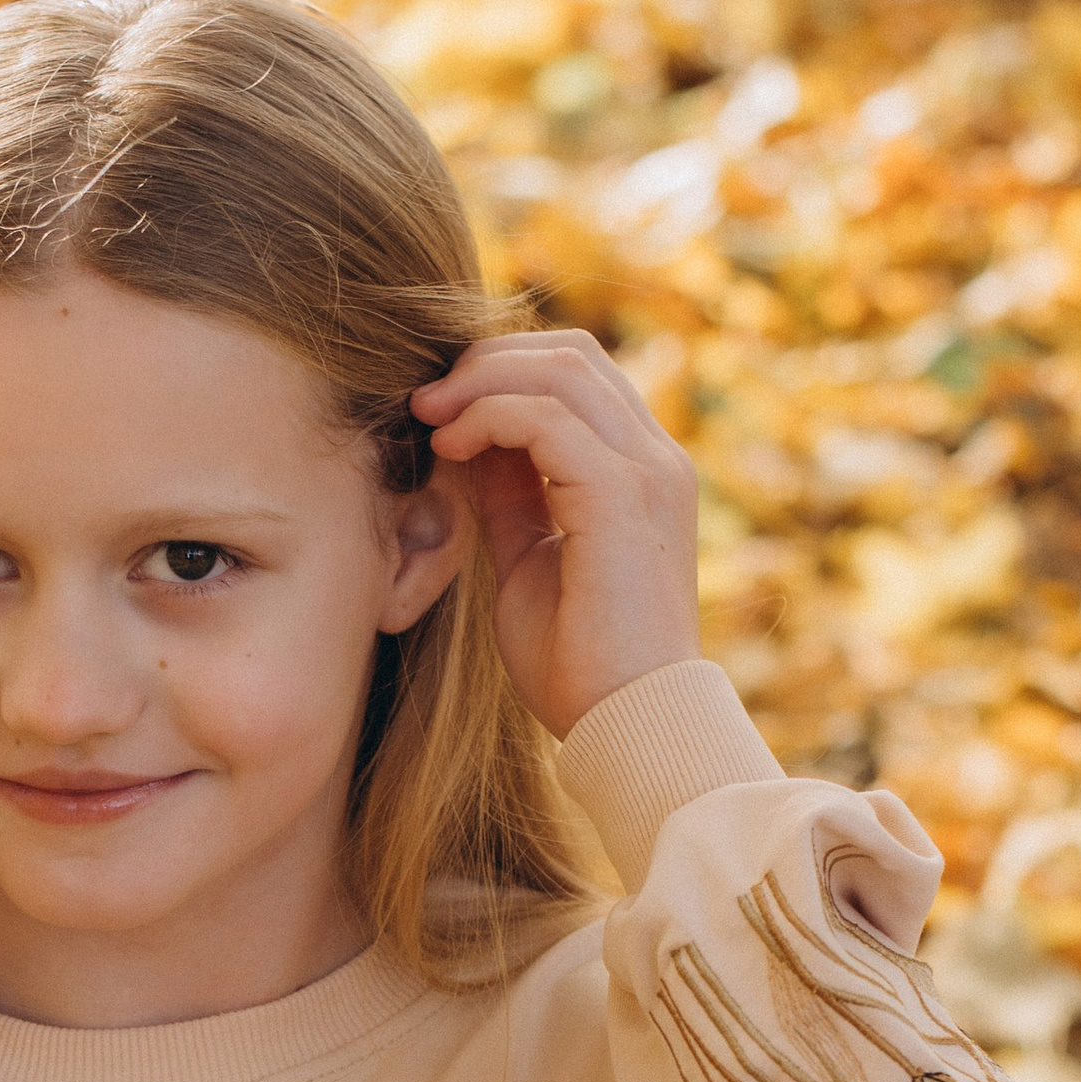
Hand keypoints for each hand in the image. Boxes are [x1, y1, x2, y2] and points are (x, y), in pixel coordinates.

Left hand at [411, 331, 698, 739]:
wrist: (625, 727)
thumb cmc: (578, 666)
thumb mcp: (529, 561)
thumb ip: (511, 497)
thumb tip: (468, 443)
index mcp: (641, 472)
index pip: (578, 376)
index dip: (503, 373)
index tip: (439, 409)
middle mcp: (656, 459)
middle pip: (570, 354)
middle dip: (486, 362)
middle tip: (424, 400)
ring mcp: (647, 472)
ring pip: (559, 370)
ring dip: (480, 383)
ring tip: (427, 418)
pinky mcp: (623, 496)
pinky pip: (546, 418)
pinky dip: (488, 418)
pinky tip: (449, 450)